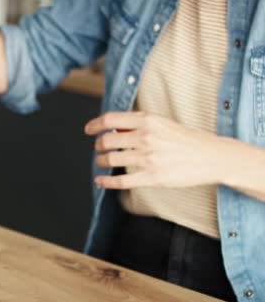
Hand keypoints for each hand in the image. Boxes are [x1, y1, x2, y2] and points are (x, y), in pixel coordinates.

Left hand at [84, 111, 233, 188]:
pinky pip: (121, 181)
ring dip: (101, 161)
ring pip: (110, 160)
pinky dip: (106, 181)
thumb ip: (138, 124)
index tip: (88, 130)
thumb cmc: (187, 139)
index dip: (95, 125)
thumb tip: (113, 128)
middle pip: (106, 141)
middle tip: (99, 148)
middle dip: (98, 145)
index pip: (110, 120)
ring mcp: (148, 158)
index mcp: (148, 120)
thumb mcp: (162, 122)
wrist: (212, 157)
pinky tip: (100, 180)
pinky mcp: (152, 177)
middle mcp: (146, 137)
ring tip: (102, 162)